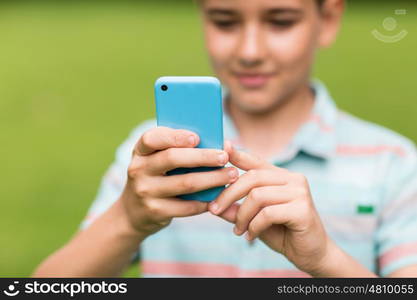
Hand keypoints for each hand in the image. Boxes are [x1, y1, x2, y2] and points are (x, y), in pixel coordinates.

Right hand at [120, 127, 238, 237]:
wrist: (133, 212)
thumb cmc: (156, 177)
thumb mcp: (156, 160)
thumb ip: (178, 150)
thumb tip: (217, 142)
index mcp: (140, 151)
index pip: (152, 138)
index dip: (175, 136)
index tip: (197, 137)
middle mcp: (139, 169)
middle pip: (173, 158)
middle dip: (203, 156)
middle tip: (224, 156)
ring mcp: (145, 191)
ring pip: (185, 183)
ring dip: (212, 179)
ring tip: (231, 175)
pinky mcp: (155, 211)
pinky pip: (187, 206)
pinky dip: (205, 200)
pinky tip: (219, 195)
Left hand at [209, 141, 330, 274]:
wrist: (310, 254)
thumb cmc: (282, 233)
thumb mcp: (253, 219)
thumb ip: (236, 209)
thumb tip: (212, 204)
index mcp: (282, 177)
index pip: (256, 162)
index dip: (238, 154)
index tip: (223, 146)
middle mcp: (293, 179)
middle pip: (252, 178)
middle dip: (228, 195)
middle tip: (214, 210)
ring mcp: (300, 192)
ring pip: (257, 195)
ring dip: (242, 215)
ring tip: (238, 230)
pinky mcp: (302, 209)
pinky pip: (268, 213)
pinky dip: (254, 226)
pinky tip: (251, 236)